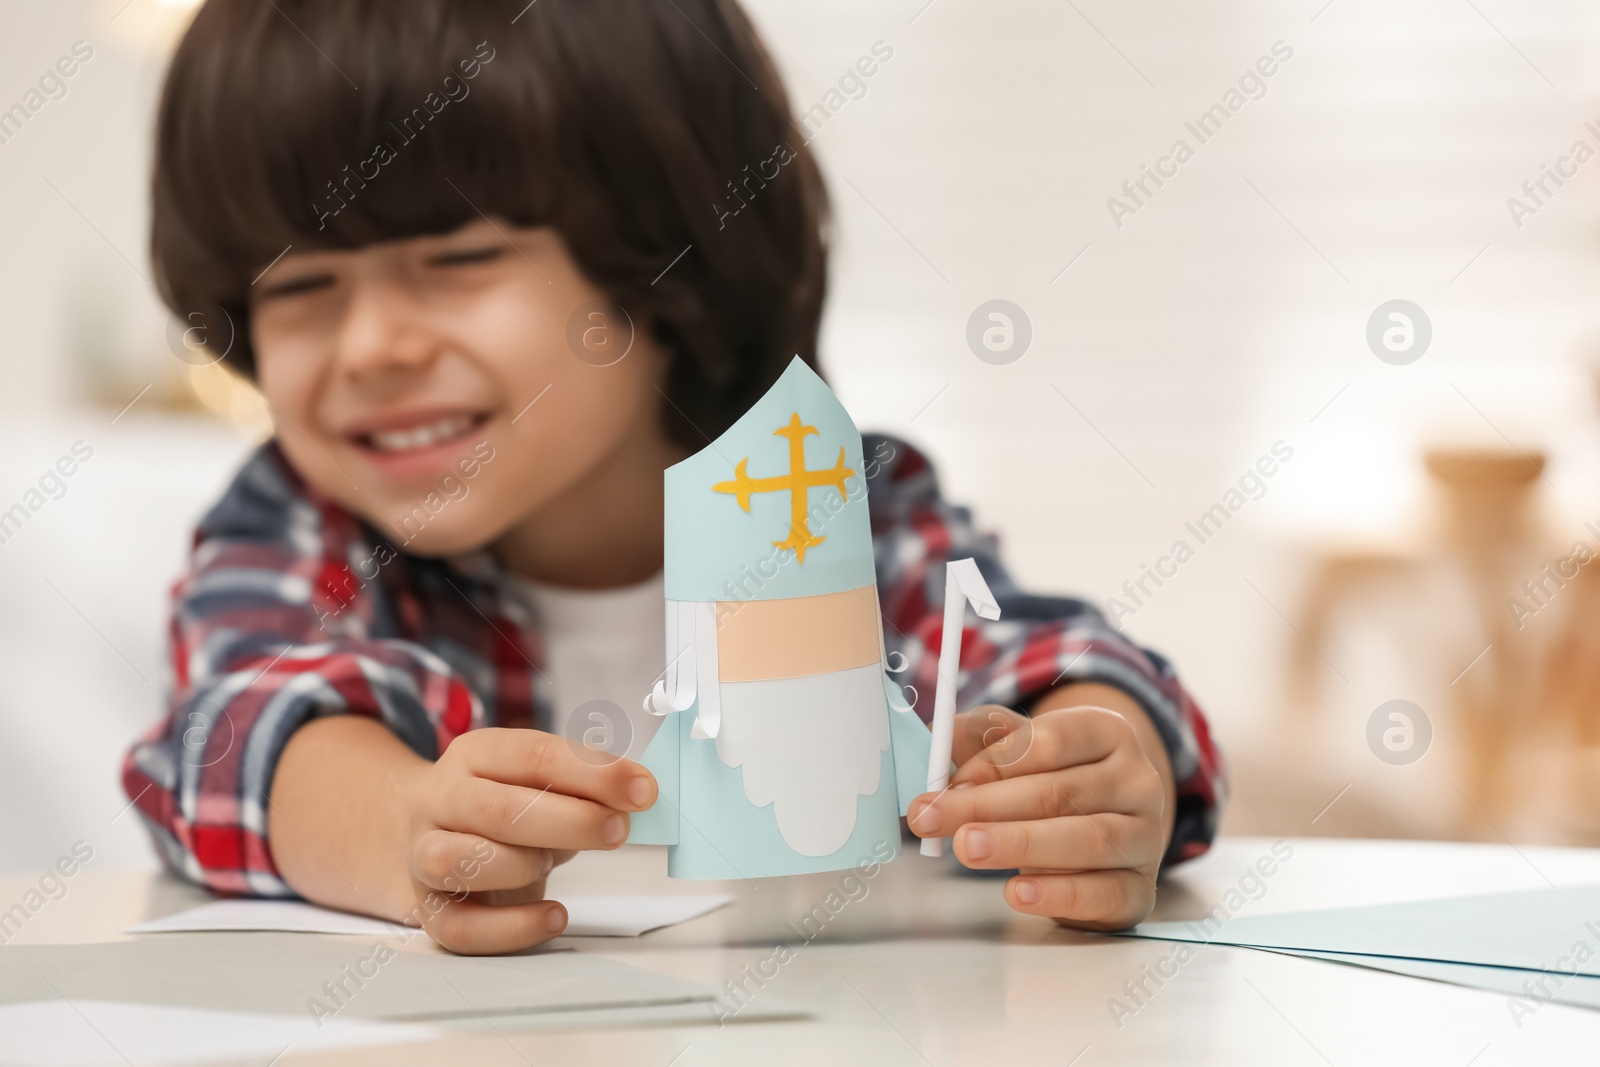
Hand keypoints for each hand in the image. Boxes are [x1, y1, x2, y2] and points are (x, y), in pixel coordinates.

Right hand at [400, 727, 655, 953]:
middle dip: (570, 821)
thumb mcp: (539, 781)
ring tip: (552, 862)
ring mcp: (423, 853)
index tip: (643, 789)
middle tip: (617, 830)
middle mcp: (442, 799)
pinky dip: (512, 929)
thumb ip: (582, 786)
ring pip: (457, 862)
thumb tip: (636, 795)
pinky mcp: (429, 907)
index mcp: (476, 754)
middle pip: (498, 809)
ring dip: (520, 864)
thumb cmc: (505, 804)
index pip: (533, 755)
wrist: (429, 826)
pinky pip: (459, 928)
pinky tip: (554, 917)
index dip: (593, 773)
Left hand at [906, 689, 1172, 930]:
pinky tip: (1017, 892)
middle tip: (934, 819)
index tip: (946, 783)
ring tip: (967, 849)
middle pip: (1059, 792)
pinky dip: (1059, 895)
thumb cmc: (1056, 779)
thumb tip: (930, 745)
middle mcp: (1136, 781)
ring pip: (1084, 839)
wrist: (1115, 827)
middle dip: (988, 806)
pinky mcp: (1139, 889)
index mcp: (1107, 732)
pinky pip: (1103, 893)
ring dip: (1018, 845)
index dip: (995, 762)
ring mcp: (1145, 837)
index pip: (1051, 742)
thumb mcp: (1019, 745)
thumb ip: (976, 739)